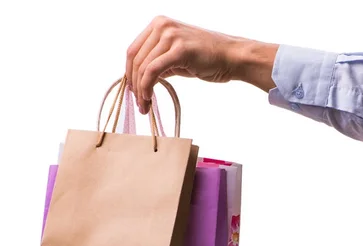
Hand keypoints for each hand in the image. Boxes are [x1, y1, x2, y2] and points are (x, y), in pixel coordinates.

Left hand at [126, 16, 278, 113]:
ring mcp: (170, 35)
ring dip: (140, 90)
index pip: (133, 50)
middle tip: (139, 103)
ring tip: (144, 105)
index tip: (134, 91)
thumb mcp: (177, 55)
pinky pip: (153, 70)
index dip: (130, 73)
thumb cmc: (209, 58)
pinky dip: (147, 87)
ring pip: (142, 66)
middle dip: (133, 84)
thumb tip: (140, 79)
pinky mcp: (179, 49)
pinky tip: (149, 98)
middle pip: (135, 58)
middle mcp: (162, 25)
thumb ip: (159, 61)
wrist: (232, 57)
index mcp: (159, 24)